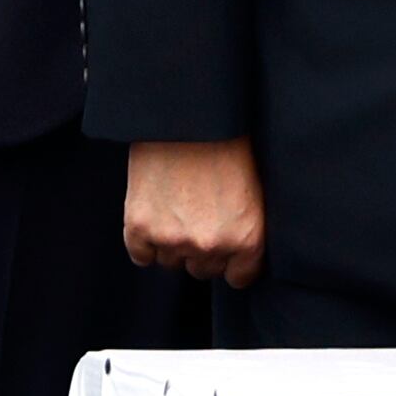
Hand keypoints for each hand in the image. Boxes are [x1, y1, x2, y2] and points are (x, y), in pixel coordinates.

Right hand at [125, 140, 265, 285]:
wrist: (190, 118)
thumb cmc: (231, 144)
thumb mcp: (256, 188)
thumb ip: (247, 225)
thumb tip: (240, 250)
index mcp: (248, 237)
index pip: (240, 276)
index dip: (234, 262)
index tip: (229, 249)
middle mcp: (210, 246)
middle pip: (203, 271)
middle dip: (203, 251)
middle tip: (202, 218)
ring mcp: (172, 240)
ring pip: (171, 262)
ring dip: (174, 243)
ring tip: (180, 206)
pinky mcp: (139, 230)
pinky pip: (142, 256)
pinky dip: (146, 241)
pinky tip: (156, 214)